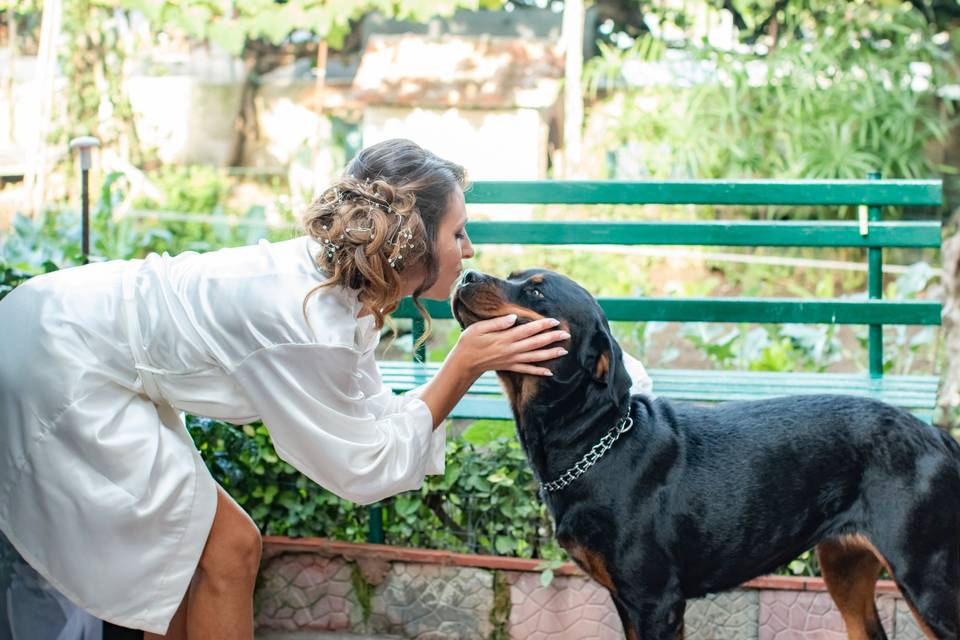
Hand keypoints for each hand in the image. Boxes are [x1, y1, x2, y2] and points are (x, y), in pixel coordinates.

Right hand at [451, 314, 569, 376]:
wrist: (464, 363)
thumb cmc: (469, 341)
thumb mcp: (479, 328)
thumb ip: (497, 323)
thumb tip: (513, 317)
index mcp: (505, 338)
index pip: (527, 330)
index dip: (542, 325)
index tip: (555, 321)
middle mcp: (511, 350)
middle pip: (535, 343)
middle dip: (552, 338)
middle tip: (567, 334)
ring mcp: (511, 360)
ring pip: (535, 357)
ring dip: (550, 354)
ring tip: (564, 351)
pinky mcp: (509, 366)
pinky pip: (527, 370)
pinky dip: (538, 371)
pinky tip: (550, 372)